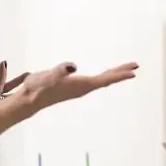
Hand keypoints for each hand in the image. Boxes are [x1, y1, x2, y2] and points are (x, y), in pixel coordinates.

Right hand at [17, 61, 138, 114]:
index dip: (119, 75)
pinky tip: (105, 74)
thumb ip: (59, 71)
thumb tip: (72, 66)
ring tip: (127, 69)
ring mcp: (80, 88)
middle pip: (107, 80)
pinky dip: (105, 76)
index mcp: (82, 85)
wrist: (29, 100)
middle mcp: (84, 88)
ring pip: (102, 80)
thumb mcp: (47, 77)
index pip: (105, 79)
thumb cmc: (37, 88)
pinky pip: (96, 80)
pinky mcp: (75, 87)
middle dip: (121, 73)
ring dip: (115, 74)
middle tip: (136, 65)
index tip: (134, 72)